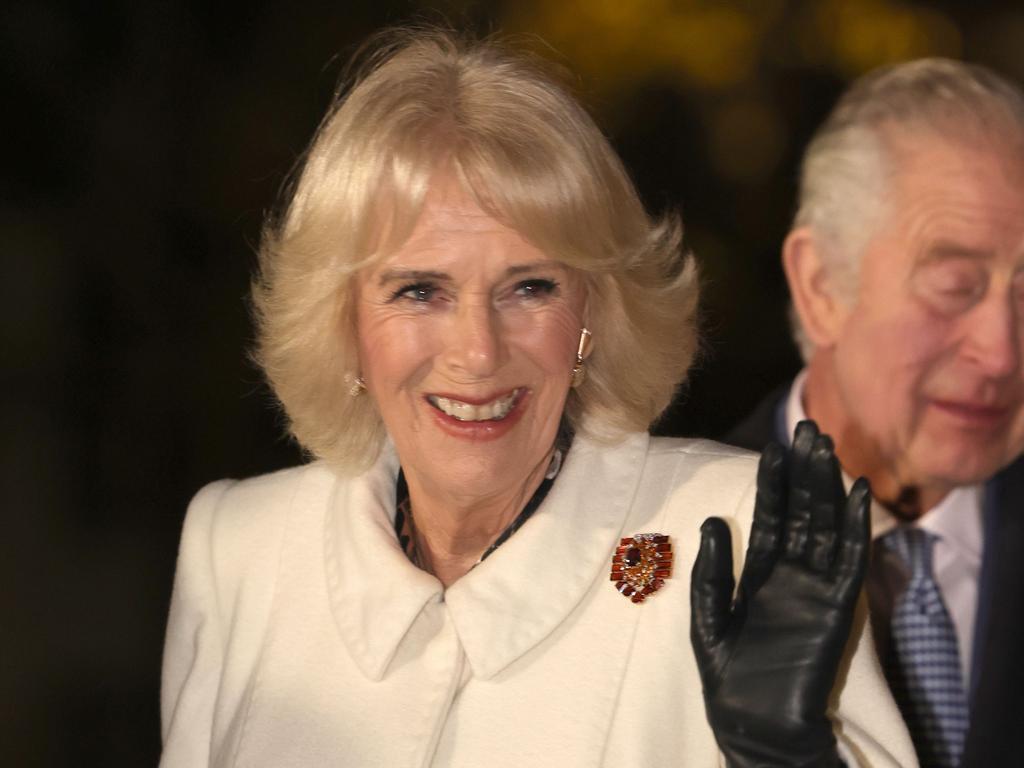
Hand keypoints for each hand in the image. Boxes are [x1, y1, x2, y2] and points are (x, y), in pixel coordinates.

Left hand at [690, 420, 870, 767]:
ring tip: (827, 448)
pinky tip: (857, 496)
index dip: (773, 484)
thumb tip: (713, 520)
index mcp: (760, 573)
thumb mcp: (708, 617)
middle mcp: (791, 574)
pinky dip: (856, 529)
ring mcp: (816, 588)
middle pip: (802, 513)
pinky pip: (849, 562)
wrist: (754, 721)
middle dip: (804, 473)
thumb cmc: (728, 674)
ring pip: (826, 528)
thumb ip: (713, 571)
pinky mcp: (837, 608)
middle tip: (808, 430)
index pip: (770, 517)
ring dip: (827, 488)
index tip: (776, 447)